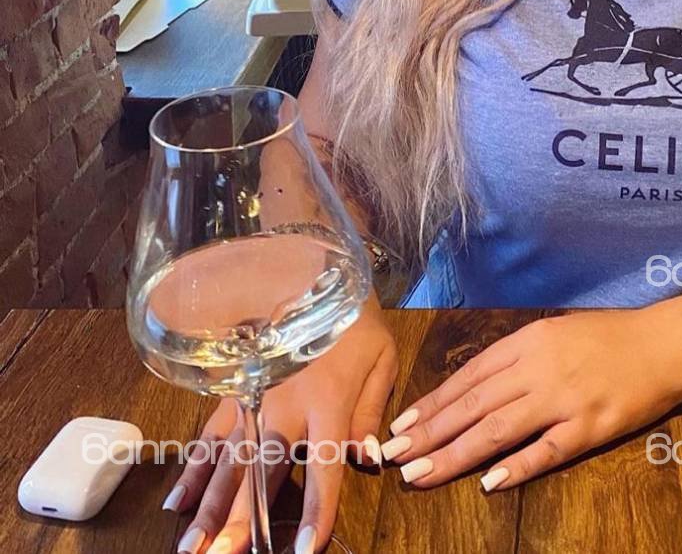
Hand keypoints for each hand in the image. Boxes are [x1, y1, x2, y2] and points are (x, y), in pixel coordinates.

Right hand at [165, 301, 397, 553]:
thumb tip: (366, 460)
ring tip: (192, 547)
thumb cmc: (357, 324)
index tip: (305, 552)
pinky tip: (177, 503)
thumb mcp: (383, 360)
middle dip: (243, 519)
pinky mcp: (234, 391)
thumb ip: (371, 412)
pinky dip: (192, 470)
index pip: (325, 467)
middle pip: (262, 472)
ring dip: (209, 506)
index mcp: (329, 402)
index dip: (317, 511)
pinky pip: (209, 436)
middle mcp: (286, 406)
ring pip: (228, 461)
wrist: (316, 274)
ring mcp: (254, 399)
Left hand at [378, 307, 681, 490]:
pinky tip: (488, 483)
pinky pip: (547, 451)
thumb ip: (517, 357)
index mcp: (528, 342)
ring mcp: (564, 399)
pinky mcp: (591, 427)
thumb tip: (475, 385)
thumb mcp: (555, 332)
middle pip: (474, 405)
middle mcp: (539, 369)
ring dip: (456, 455)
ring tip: (422, 474)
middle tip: (394, 457)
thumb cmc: (608, 336)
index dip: (433, 402)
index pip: (468, 376)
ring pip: (499, 429)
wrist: (664, 344)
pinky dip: (516, 467)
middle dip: (430, 433)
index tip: (401, 425)